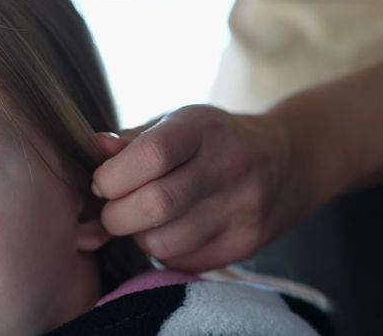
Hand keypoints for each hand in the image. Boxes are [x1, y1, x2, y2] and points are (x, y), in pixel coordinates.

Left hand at [92, 104, 323, 271]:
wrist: (289, 160)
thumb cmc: (214, 140)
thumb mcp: (177, 123)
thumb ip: (133, 139)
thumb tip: (92, 148)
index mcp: (204, 128)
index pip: (150, 156)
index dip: (112, 176)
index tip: (102, 182)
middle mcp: (230, 167)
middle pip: (154, 205)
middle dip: (116, 215)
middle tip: (114, 209)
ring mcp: (243, 209)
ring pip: (164, 242)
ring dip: (139, 237)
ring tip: (146, 220)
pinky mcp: (246, 243)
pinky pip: (182, 260)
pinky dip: (164, 251)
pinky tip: (173, 231)